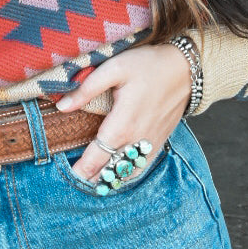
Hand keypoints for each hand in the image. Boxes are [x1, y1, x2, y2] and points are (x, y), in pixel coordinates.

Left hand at [57, 42, 192, 183]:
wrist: (185, 69)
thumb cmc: (148, 65)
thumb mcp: (114, 68)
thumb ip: (87, 89)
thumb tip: (62, 106)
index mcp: (122, 125)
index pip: (96, 158)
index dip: (81, 170)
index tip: (70, 176)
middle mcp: (136, 140)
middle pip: (110, 170)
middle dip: (92, 178)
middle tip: (76, 181)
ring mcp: (149, 144)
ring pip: (127, 173)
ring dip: (110, 179)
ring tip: (93, 182)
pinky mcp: (159, 142)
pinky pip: (142, 167)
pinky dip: (128, 175)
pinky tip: (118, 176)